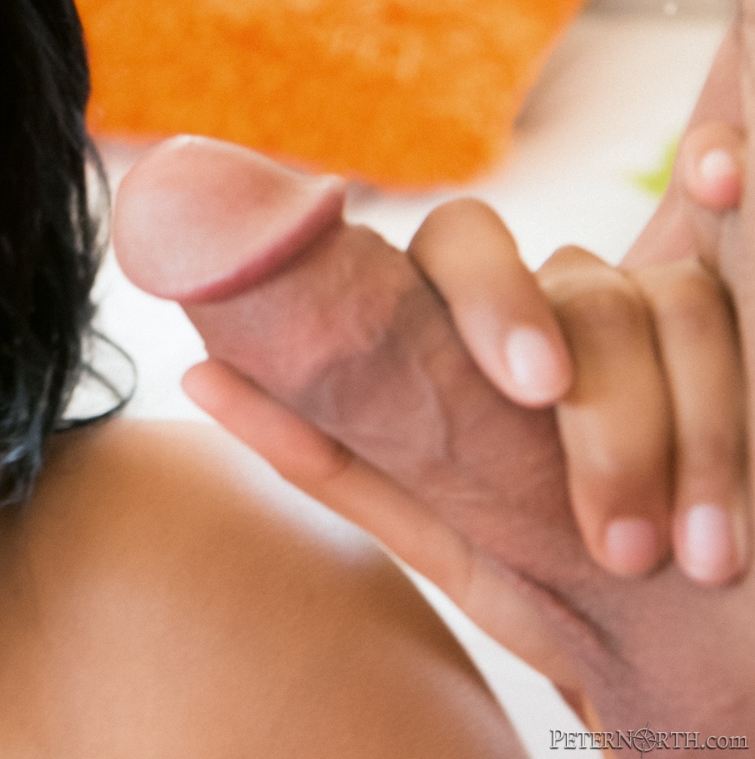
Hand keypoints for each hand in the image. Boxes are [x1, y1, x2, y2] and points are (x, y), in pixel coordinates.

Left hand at [114, 135, 754, 729]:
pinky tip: (730, 335)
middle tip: (620, 530)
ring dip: (696, 433)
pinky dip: (735, 314)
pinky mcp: (740, 343)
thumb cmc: (547, 584)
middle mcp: (565, 305)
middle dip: (611, 402)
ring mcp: (658, 320)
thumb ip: (330, 453)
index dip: (494, 297)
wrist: (680, 654)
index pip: (464, 244)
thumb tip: (198, 374)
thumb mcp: (439, 531)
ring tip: (690, 563)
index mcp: (472, 329)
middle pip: (579, 278)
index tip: (528, 389)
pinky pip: (737, 304)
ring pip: (672, 303)